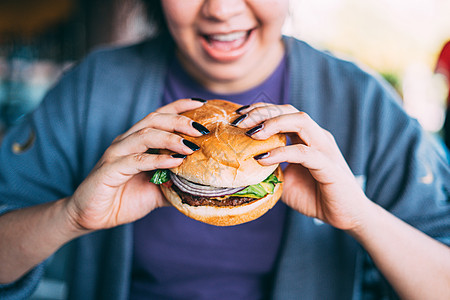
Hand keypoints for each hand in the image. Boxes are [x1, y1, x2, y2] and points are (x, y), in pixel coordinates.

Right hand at [66, 99, 207, 230]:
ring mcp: (117, 154)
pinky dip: (157, 159)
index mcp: (137, 141)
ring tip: (191, 146)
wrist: (93, 217)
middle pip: (154, 120)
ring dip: (171, 138)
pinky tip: (175, 161)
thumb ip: (177, 184)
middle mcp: (127, 142)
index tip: (201, 104)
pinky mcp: (110, 169)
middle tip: (201, 129)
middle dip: (180, 121)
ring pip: (145, 136)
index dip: (179, 107)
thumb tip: (203, 185)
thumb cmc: (124, 199)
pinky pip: (136, 160)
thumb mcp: (158, 191)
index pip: (160, 116)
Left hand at [233, 103, 368, 229]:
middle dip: (262, 112)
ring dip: (273, 123)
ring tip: (251, 134)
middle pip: (289, 110)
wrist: (346, 216)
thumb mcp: (284, 180)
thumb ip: (269, 169)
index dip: (260, 110)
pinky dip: (282, 153)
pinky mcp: (328, 165)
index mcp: (306, 137)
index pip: (282, 113)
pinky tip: (263, 159)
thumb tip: (242, 167)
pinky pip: (304, 152)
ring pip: (300, 121)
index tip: (237, 116)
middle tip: (239, 122)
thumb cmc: (315, 196)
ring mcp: (324, 149)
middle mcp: (316, 137)